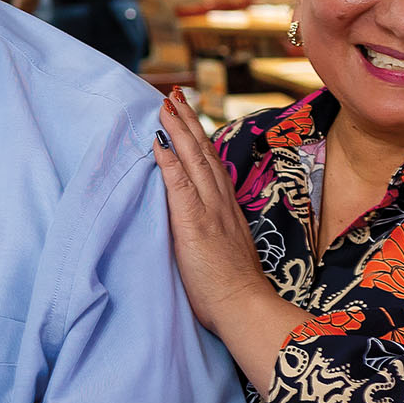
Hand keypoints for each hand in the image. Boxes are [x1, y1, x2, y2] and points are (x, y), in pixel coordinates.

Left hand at [153, 90, 306, 388]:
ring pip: (194, 160)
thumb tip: (199, 226)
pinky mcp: (195, 222)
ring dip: (179, 129)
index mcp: (227, 211)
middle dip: (189, 121)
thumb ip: (213, 232)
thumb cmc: (232, 292)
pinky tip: (159, 139)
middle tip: (175, 94)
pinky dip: (170, 158)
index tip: (188, 116)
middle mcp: (221, 203)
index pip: (212, 167)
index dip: (200, 140)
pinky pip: (180, 183)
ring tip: (166, 103)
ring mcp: (209, 210)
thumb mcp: (225, 252)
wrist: (244, 307)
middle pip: (204, 153)